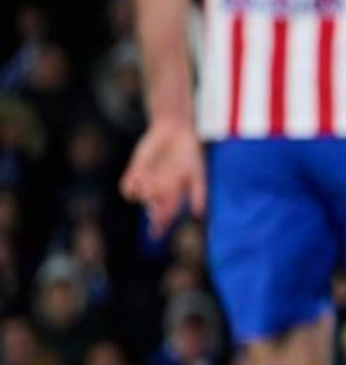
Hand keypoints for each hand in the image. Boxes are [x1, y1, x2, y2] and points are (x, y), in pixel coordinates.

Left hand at [119, 119, 206, 235]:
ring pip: (141, 198)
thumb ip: (199, 193)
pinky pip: (127, 188)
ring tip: (153, 182)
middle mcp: (159, 191)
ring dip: (146, 195)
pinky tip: (140, 178)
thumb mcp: (198, 173)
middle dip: (153, 215)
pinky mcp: (135, 171)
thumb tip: (199, 215)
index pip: (166, 216)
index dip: (161, 227)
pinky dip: (131, 187)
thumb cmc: (190, 153)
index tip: (156, 234)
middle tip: (156, 213)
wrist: (175, 131)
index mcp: (175, 194)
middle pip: (153, 211)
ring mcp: (146, 182)